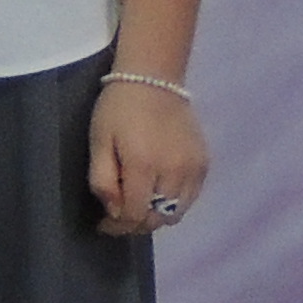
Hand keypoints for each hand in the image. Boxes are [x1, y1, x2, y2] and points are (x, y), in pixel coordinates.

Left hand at [91, 76, 206, 238]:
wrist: (153, 77)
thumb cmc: (118, 108)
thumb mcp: (99, 141)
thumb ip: (102, 180)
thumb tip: (115, 211)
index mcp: (143, 165)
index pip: (134, 215)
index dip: (117, 225)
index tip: (104, 223)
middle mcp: (173, 171)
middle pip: (157, 219)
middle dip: (135, 223)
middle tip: (120, 215)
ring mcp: (193, 168)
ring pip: (176, 214)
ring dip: (156, 215)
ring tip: (140, 203)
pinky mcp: (204, 163)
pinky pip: (190, 199)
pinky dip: (174, 203)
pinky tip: (159, 190)